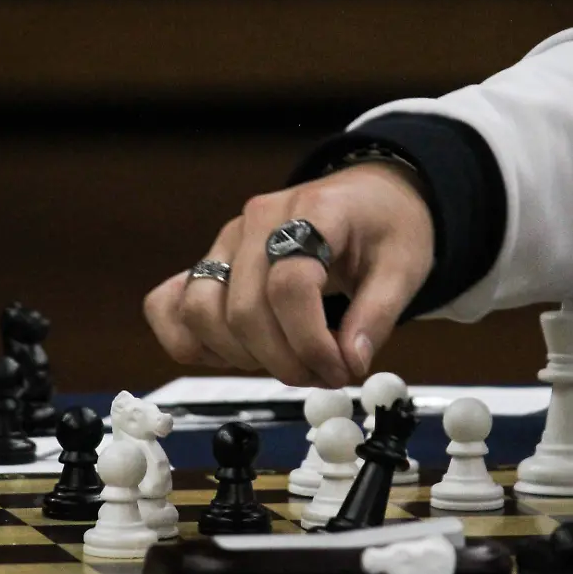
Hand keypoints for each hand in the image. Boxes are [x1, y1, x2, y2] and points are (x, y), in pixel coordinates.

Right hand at [143, 163, 434, 387]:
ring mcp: (225, 241)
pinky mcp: (209, 262)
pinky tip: (232, 354)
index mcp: (311, 212)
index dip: (312, 343)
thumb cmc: (384, 226)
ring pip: (202, 313)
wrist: (366, 197)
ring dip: (241, 356)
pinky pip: (168, 305)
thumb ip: (377, 316)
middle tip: (322, 376)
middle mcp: (256, 221)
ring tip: (284, 363)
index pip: (290, 286)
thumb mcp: (404, 266)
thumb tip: (351, 362)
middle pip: (245, 310)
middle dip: (284, 361)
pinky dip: (189, 340)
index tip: (341, 370)